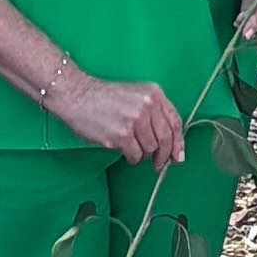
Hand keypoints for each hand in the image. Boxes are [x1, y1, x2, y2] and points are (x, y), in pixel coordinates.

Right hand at [51, 68, 189, 170]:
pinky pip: (135, 155)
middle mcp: (147, 105)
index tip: (178, 155)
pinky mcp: (122, 135)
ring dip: (142, 154)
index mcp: (153, 93)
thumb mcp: (135, 95)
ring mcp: (135, 120)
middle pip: (165, 139)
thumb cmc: (102, 97)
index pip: (175, 121)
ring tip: (131, 147)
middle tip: (158, 163)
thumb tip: (168, 142)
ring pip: (150, 149)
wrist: (77, 95)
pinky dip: (131, 158)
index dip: (179, 142)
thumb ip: (153, 112)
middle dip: (163, 155)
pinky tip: (124, 151)